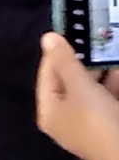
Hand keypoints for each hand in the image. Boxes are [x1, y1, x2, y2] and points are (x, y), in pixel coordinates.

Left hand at [37, 32, 118, 159]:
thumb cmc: (99, 120)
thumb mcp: (80, 86)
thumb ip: (65, 61)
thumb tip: (47, 37)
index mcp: (49, 112)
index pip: (46, 74)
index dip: (56, 53)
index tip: (68, 32)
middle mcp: (65, 120)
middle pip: (69, 82)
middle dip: (85, 63)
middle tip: (93, 41)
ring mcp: (88, 125)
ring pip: (91, 91)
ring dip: (102, 73)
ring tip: (108, 53)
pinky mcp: (108, 126)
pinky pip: (106, 100)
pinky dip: (112, 87)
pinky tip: (118, 71)